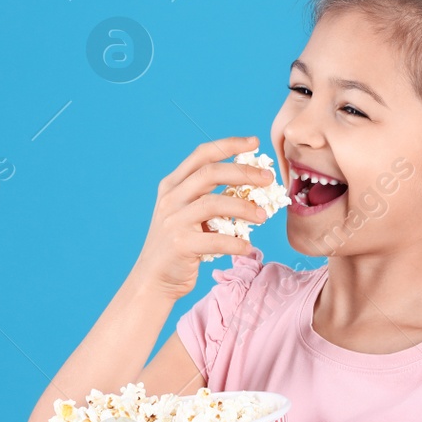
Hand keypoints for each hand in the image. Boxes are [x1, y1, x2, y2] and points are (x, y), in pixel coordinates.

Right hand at [133, 135, 275, 300]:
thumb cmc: (179, 244)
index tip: (255, 143)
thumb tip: (252, 186)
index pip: (202, 154)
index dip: (229, 144)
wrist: (153, 278)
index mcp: (172, 185)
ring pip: (214, 203)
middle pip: (210, 173)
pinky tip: (248, 246)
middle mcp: (171, 198)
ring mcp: (173, 221)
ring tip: (263, 216)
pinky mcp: (181, 245)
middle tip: (268, 179)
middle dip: (243, 172)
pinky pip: (216, 239)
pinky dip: (237, 243)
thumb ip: (209, 197)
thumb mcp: (186, 213)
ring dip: (244, 207)